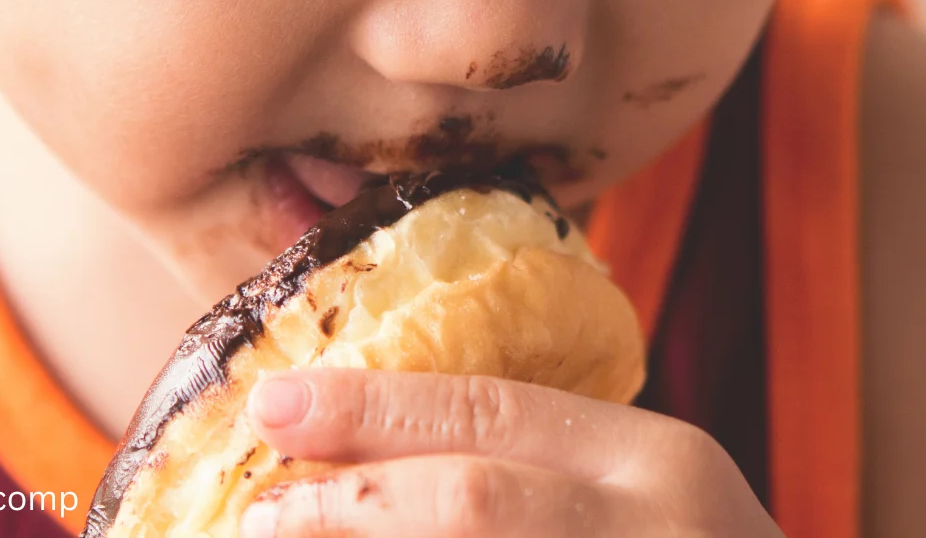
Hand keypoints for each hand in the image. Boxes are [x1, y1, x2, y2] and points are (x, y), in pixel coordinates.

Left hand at [237, 369, 784, 536]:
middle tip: (261, 508)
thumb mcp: (651, 497)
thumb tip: (369, 450)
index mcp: (664, 464)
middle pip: (474, 502)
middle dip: (352, 499)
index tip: (277, 401)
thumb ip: (547, 466)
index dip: (374, 408)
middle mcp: (654, 534)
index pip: (499, 415)